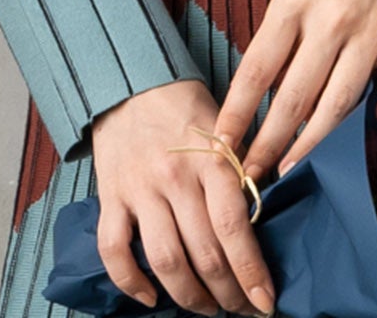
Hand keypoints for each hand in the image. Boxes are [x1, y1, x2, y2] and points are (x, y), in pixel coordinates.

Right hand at [91, 78, 276, 316]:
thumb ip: (242, 172)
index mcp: (212, 158)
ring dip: (189, 297)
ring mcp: (140, 188)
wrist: (132, 82)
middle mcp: (175, 176)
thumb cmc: (187, 108)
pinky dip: (130, 282)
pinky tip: (149, 298)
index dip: (251, 271)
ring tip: (206, 309)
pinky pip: (114, 251)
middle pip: (203, 253)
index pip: (233, 226)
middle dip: (227, 294)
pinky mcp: (110, 196)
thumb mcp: (226, 129)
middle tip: (241, 309)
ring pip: (165, 260)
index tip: (265, 301)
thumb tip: (265, 222)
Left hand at [210, 0, 376, 183]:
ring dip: (315, 140)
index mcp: (294, 1)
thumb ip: (284, 33)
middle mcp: (330, 19)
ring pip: (340, 99)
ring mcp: (371, 28)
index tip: (220, 146)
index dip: (236, 113)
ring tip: (293, 166)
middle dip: (268, 143)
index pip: (257, 69)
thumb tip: (262, 92)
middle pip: (293, 95)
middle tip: (252, 177)